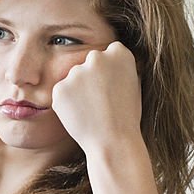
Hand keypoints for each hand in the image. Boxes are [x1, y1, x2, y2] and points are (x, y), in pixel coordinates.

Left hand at [51, 41, 142, 156]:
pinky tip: (80, 114)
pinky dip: (67, 102)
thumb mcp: (134, 84)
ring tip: (92, 110)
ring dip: (78, 90)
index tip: (113, 85)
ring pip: (73, 78)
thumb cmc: (126, 116)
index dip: (109, 71)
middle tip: (100, 100)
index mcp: (119, 53)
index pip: (109, 53)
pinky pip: (62, 92)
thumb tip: (111, 58)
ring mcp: (76, 72)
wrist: (112, 141)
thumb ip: (120, 68)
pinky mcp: (59, 88)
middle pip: (89, 63)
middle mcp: (96, 57)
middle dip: (91, 77)